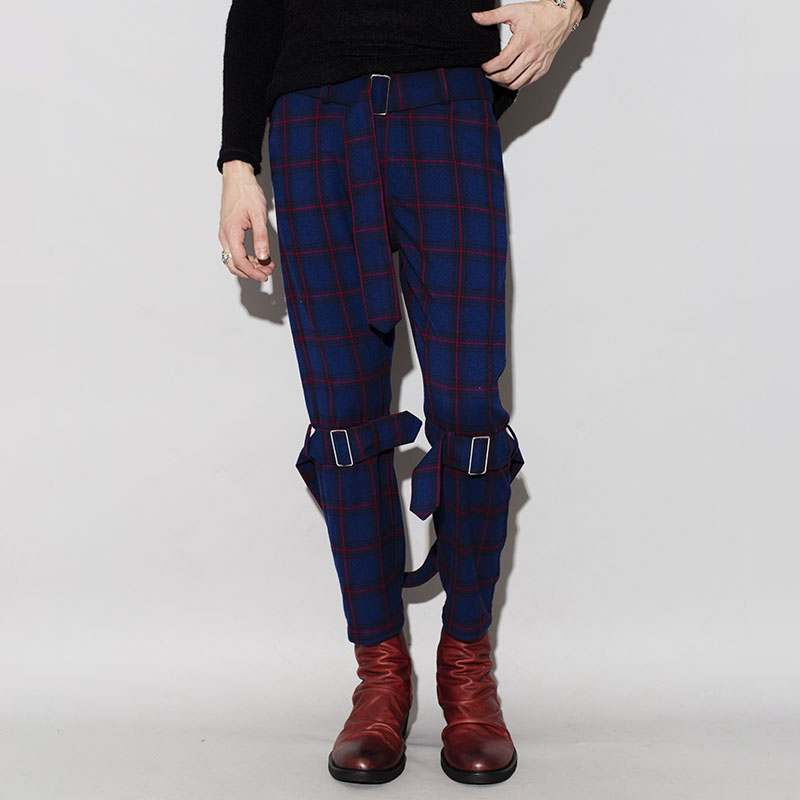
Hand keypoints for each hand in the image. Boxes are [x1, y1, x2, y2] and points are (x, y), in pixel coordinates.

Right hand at [218, 160, 274, 281]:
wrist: (237, 178)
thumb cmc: (247, 192)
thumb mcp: (258, 215)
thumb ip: (261, 238)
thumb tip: (263, 257)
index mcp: (231, 232)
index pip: (239, 261)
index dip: (252, 272)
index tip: (265, 275)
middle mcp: (224, 235)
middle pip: (233, 264)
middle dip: (250, 272)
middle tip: (267, 271)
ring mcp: (224, 234)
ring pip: (233, 259)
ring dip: (248, 266)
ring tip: (266, 264)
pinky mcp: (228, 232)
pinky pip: (233, 251)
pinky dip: (245, 258)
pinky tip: (258, 256)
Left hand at [472, 1, 582, 90]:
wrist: (560, 17)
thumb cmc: (539, 14)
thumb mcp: (514, 11)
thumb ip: (493, 16)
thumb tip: (476, 17)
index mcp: (523, 41)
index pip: (502, 62)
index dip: (489, 67)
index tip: (484, 65)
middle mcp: (532, 55)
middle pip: (507, 76)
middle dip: (493, 77)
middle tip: (488, 72)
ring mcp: (538, 64)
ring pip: (516, 84)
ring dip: (502, 83)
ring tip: (496, 76)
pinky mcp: (542, 69)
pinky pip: (526, 83)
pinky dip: (515, 84)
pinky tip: (509, 78)